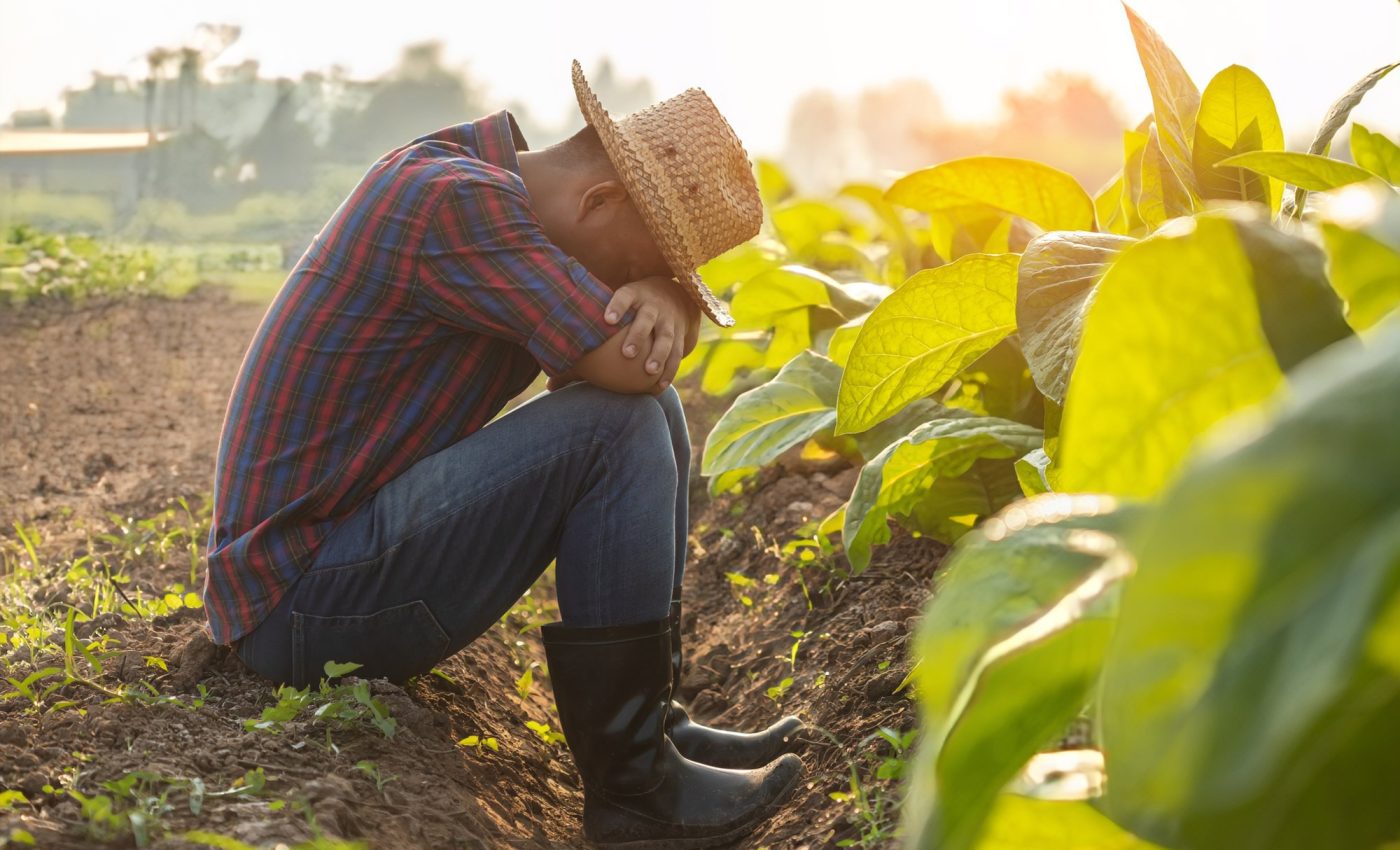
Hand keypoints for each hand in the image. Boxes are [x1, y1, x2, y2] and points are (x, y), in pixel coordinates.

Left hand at [602, 275, 698, 393]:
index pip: (625, 297)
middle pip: (646, 319)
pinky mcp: (680, 335)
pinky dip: (669, 370)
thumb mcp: (618, 302)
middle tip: (627, 353)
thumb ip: (592, 319)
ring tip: (648, 371)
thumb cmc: (632, 305)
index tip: (607, 320)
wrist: (674, 294)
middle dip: (637, 335)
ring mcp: (669, 320)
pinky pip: (677, 353)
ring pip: (665, 338)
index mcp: (635, 294)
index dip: (617, 306)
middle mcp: (653, 306)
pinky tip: (659, 386)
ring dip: (658, 355)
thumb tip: (562, 341)